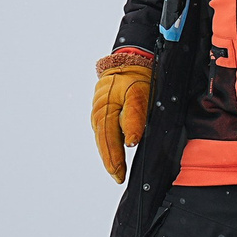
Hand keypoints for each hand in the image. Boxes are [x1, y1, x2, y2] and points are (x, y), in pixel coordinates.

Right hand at [91, 48, 153, 182]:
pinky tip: (115, 152)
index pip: (108, 142)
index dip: (114, 161)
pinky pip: (105, 132)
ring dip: (109, 155)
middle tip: (119, 178)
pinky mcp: (104, 111)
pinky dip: (109, 144)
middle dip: (111, 162)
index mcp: (104, 111)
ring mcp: (99, 113)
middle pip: (103, 144)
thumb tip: (130, 142)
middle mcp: (98, 114)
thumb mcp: (138, 94)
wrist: (128, 58)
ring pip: (103, 139)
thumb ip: (134, 118)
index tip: (120, 175)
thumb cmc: (134, 75)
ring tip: (117, 170)